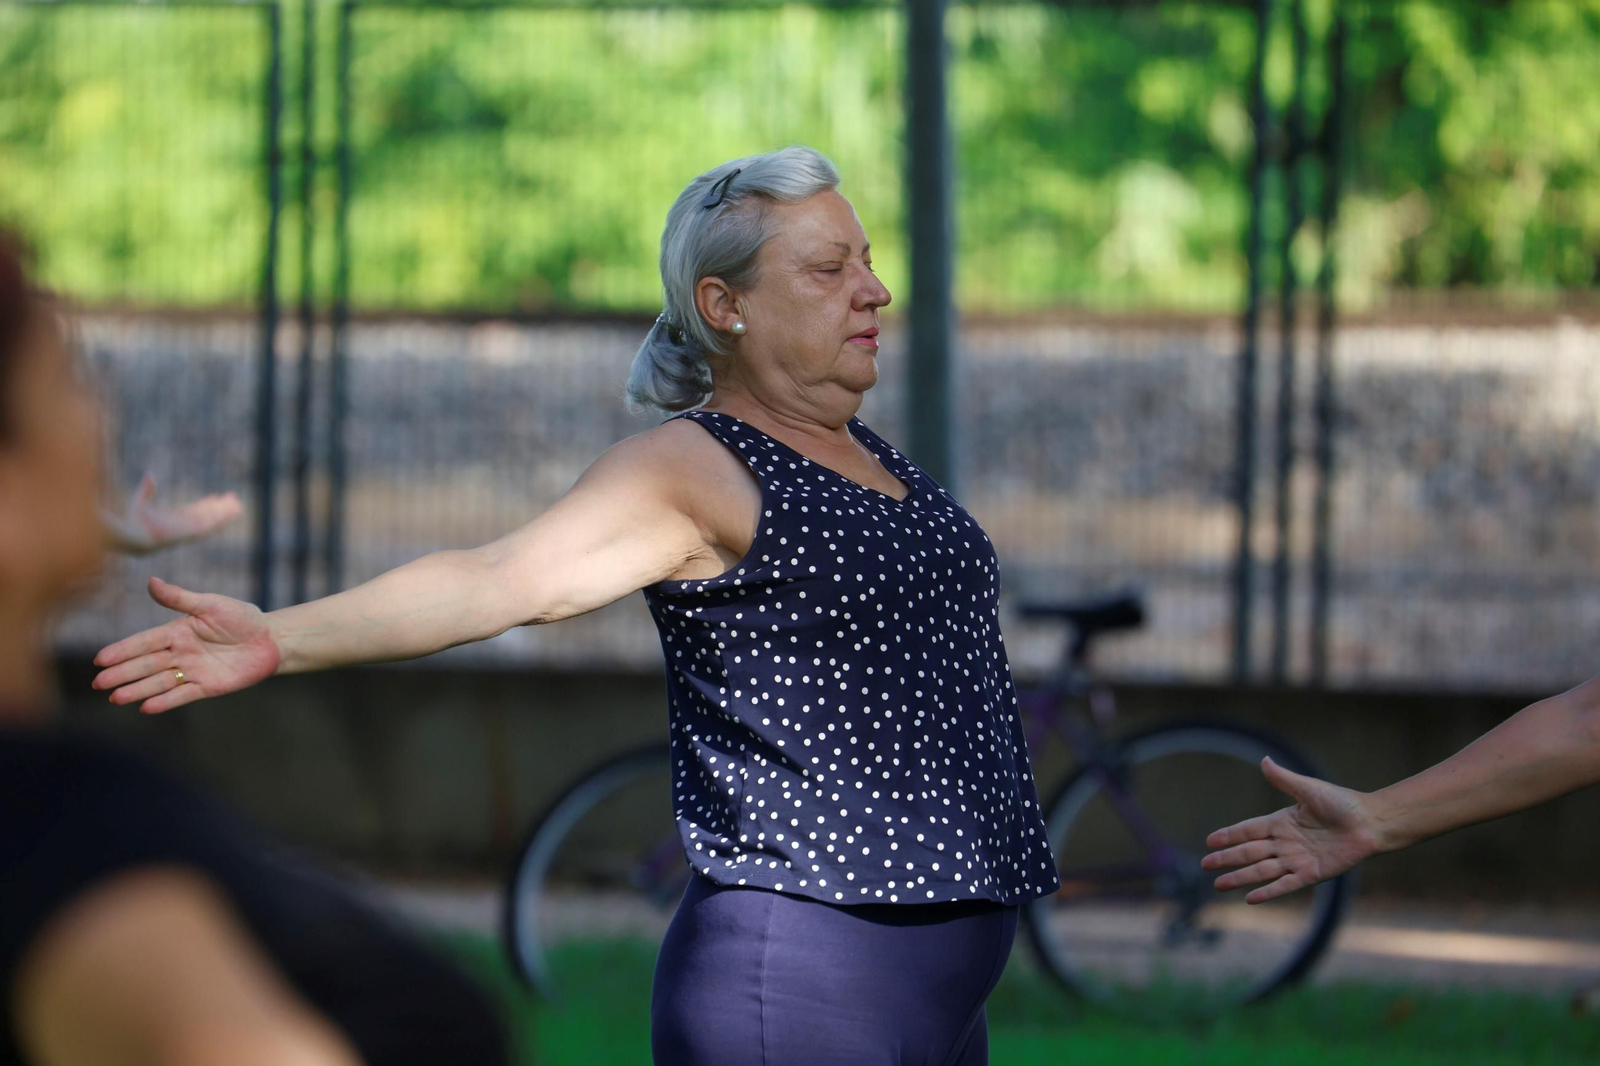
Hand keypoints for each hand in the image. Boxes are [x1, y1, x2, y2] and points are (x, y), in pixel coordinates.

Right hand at [91, 577, 281, 713]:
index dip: (122, 650)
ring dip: (137, 690)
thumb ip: (180, 598)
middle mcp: (180, 653)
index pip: (144, 642)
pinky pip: (183, 695)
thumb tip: (150, 580)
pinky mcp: (208, 686)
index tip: (100, 659)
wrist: (272, 639)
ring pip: (159, 682)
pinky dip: (165, 701)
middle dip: (122, 674)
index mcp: (178, 631)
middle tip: (98, 683)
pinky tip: (146, 707)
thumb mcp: (210, 604)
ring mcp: (193, 671)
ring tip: (115, 697)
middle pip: (146, 664)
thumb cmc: (242, 618)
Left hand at [119, 473, 242, 554]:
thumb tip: (150, 475)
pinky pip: (210, 525)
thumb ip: (146, 489)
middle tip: (234, 500)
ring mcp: (188, 530)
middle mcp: (184, 525)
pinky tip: (231, 513)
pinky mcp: (191, 532)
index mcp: (174, 519)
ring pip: (212, 520)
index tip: (217, 496)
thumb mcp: (139, 501)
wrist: (131, 536)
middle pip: (207, 515)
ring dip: (225, 514)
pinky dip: (222, 519)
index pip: (195, 511)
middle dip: (221, 508)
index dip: (207, 504)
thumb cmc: (132, 522)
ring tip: (239, 506)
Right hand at [1201, 756, 1381, 903]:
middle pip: (1249, 852)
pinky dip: (1268, 891)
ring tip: (1219, 885)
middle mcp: (1285, 843)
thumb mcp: (1309, 789)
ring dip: (1240, 878)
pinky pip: (1285, 885)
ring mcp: (1296, 860)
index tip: (1209, 841)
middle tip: (1205, 865)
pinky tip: (1251, 899)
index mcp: (1281, 821)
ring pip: (1261, 870)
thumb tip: (1264, 760)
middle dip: (1227, 859)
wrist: (1370, 823)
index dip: (1229, 835)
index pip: (1248, 830)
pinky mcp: (1311, 874)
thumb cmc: (1343, 803)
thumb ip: (1284, 779)